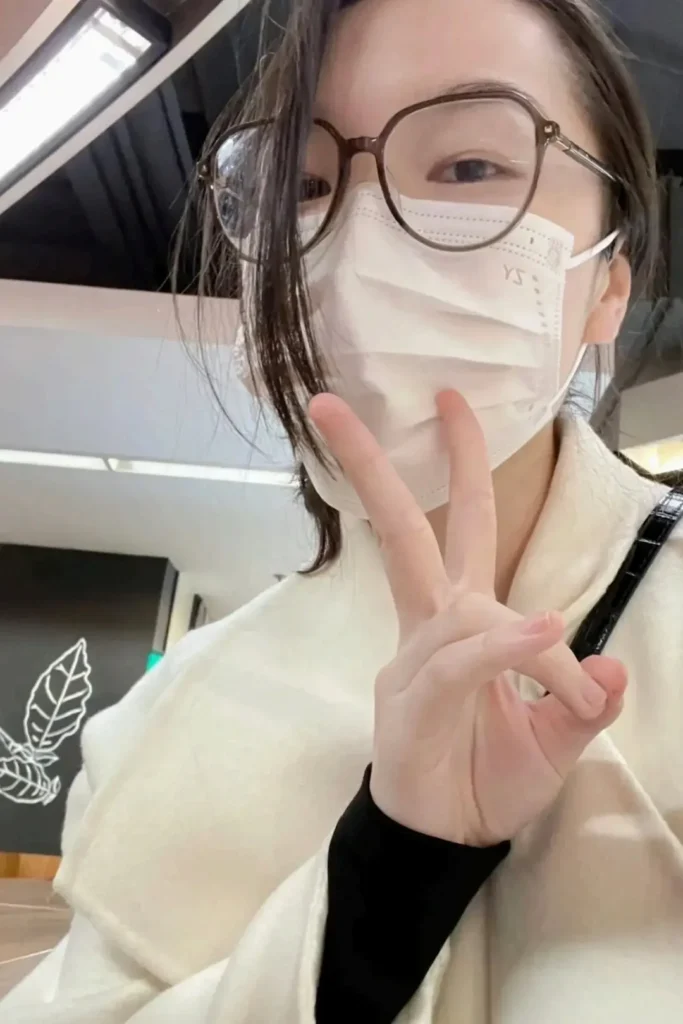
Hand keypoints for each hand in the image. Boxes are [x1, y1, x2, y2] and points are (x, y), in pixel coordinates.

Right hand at [308, 390, 627, 846]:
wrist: (441, 839)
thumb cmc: (488, 777)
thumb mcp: (556, 742)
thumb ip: (584, 701)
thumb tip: (613, 664)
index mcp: (462, 622)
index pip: (479, 545)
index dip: (538, 586)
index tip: (574, 670)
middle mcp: (432, 626)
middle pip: (418, 527)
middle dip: (426, 462)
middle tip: (443, 391)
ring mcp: (414, 659)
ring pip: (436, 584)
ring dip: (479, 588)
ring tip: (532, 611)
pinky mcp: (410, 701)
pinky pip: (459, 661)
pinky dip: (502, 647)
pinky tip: (541, 635)